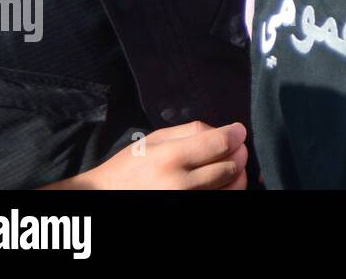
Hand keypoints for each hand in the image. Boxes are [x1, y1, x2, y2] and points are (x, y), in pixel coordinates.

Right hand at [57, 121, 248, 189]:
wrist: (106, 197)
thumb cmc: (131, 166)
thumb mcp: (156, 139)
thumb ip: (192, 131)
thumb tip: (228, 131)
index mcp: (170, 158)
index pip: (221, 143)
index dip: (236, 134)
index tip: (238, 131)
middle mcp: (180, 185)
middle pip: (231, 166)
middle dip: (239, 153)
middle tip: (235, 147)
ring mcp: (186, 203)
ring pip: (233, 188)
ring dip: (238, 174)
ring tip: (228, 165)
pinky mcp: (190, 214)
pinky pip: (223, 201)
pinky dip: (228, 190)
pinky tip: (220, 182)